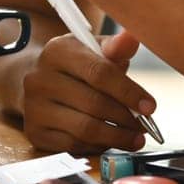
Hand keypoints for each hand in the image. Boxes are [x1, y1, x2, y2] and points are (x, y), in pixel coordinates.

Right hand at [22, 30, 155, 152]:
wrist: (39, 83)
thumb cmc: (75, 66)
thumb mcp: (92, 49)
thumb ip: (115, 47)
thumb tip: (132, 37)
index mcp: (57, 51)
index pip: (99, 73)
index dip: (128, 92)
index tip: (150, 107)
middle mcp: (39, 78)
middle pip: (94, 104)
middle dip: (126, 118)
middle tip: (144, 126)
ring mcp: (33, 107)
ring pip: (85, 129)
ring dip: (117, 137)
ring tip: (134, 137)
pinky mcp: (34, 132)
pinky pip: (73, 146)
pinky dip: (97, 146)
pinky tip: (109, 141)